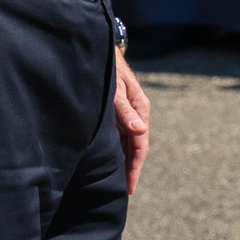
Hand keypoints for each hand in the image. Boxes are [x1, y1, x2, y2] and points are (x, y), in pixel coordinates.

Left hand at [112, 45, 149, 195]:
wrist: (99, 49)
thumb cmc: (108, 68)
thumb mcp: (115, 89)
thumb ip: (124, 110)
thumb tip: (140, 131)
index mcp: (140, 108)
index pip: (140, 145)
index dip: (135, 168)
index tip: (129, 187)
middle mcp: (136, 112)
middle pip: (136, 147)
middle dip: (132, 168)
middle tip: (125, 191)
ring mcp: (128, 112)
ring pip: (128, 142)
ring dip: (125, 160)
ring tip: (118, 181)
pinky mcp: (118, 111)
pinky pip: (121, 135)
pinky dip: (118, 149)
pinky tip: (112, 160)